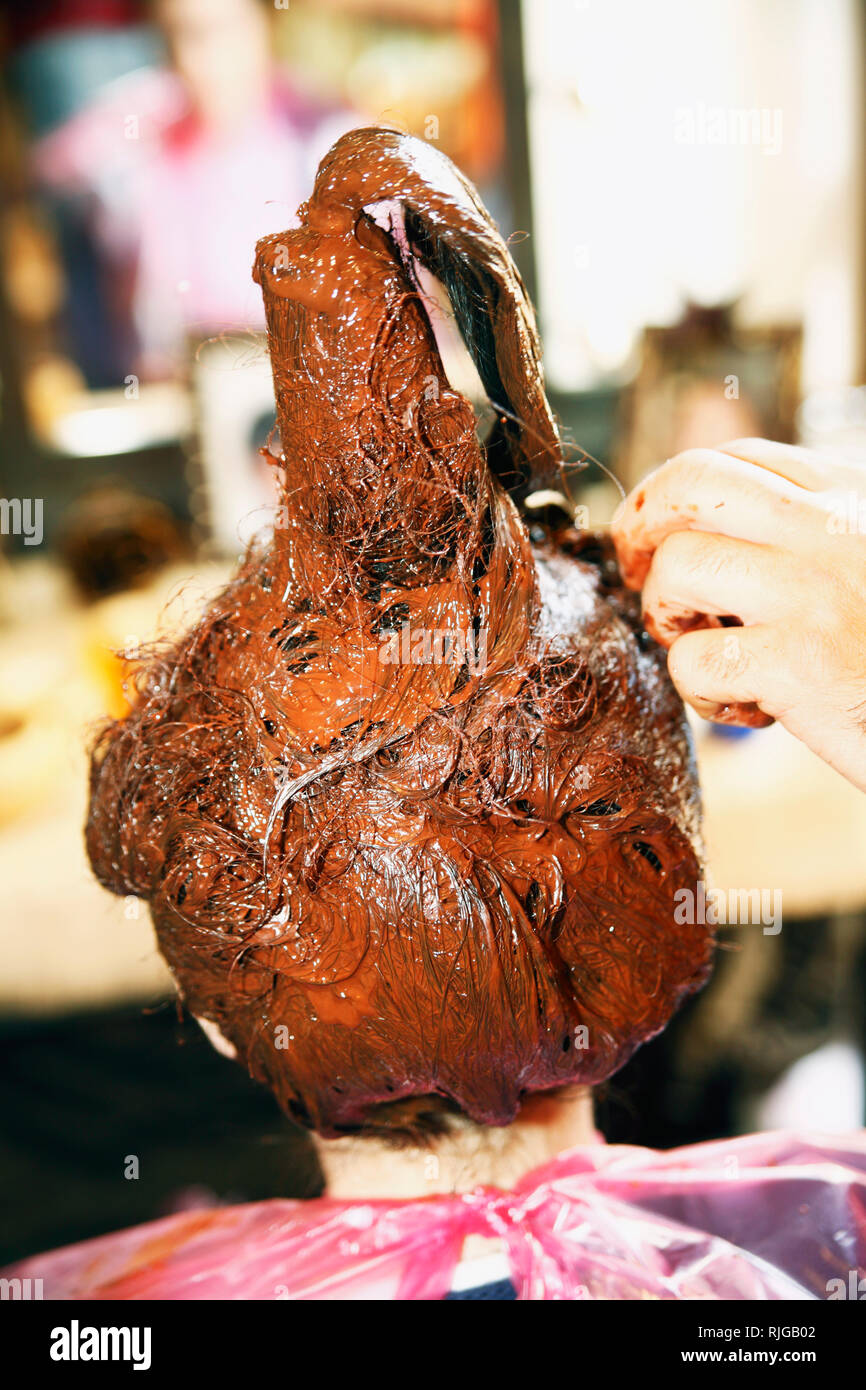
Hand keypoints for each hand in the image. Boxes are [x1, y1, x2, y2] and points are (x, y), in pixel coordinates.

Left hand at [611, 437, 865, 790]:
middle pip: (691, 483)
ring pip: (679, 566)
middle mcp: (835, 527)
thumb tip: (706, 536)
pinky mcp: (803, 663)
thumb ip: (814, 539)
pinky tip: (751, 708)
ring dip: (670, 616)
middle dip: (640, 526)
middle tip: (638, 574)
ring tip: (708, 648)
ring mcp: (817, 591)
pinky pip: (694, 657)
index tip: (656, 537)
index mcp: (855, 495)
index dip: (672, 495)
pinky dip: (701, 690)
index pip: (735, 459)